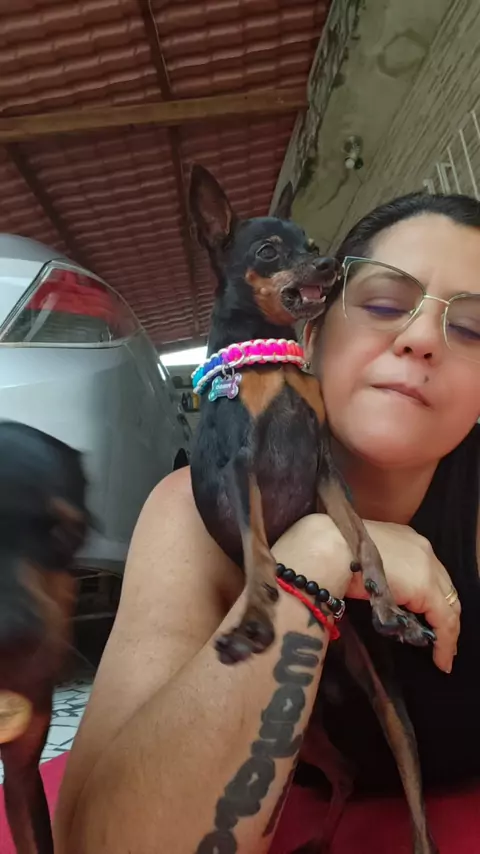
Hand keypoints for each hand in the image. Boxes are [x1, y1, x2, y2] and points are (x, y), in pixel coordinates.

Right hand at [273, 514, 459, 673]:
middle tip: (440, 638)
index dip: (430, 596)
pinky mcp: (425, 588)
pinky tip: (441, 659)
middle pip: (443, 586)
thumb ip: (376, 571)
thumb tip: (374, 591)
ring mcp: (426, 566)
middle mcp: (421, 548)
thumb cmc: (332, 549)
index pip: (427, 571)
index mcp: (405, 537)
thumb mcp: (361, 557)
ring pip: (448, 604)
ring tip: (443, 653)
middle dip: (443, 613)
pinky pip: (445, 621)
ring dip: (446, 630)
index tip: (426, 615)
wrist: (329, 546)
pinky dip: (445, 641)